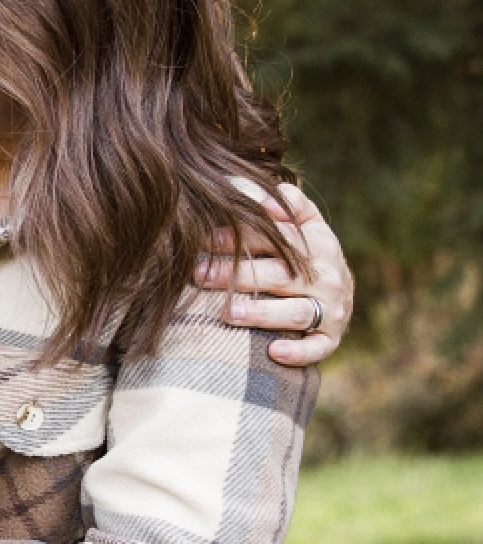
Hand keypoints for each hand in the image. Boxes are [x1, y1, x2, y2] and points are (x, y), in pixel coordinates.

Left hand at [197, 180, 353, 366]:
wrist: (343, 294)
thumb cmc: (308, 257)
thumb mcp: (307, 227)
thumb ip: (291, 207)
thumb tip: (273, 191)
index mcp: (318, 245)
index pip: (280, 239)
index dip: (243, 237)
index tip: (206, 239)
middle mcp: (326, 278)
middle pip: (280, 275)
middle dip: (238, 275)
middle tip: (200, 276)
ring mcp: (331, 310)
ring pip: (296, 312)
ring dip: (263, 313)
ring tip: (229, 313)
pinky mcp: (332, 339)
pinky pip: (317, 348)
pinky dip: (298, 352)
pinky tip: (273, 352)